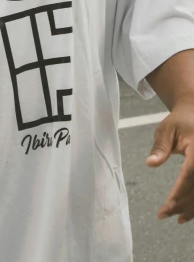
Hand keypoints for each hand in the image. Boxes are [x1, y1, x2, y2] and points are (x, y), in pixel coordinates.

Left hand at [146, 102, 193, 223]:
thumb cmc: (178, 122)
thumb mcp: (165, 130)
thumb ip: (159, 147)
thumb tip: (150, 164)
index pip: (190, 173)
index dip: (180, 191)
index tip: (168, 204)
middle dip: (181, 203)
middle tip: (163, 214)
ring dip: (190, 208)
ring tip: (173, 217)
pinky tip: (185, 216)